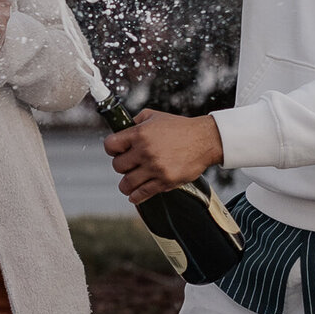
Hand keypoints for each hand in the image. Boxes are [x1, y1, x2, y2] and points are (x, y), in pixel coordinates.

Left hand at [104, 110, 224, 203]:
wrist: (204, 140)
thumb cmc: (179, 127)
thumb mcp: (155, 116)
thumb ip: (136, 121)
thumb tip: (121, 129)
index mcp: (140, 133)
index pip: (110, 145)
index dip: (112, 149)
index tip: (117, 151)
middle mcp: (145, 151)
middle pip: (118, 166)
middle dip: (121, 166)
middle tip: (129, 165)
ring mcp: (155, 167)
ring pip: (127, 183)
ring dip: (126, 184)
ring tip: (128, 182)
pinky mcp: (165, 181)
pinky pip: (142, 194)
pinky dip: (135, 196)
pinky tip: (134, 195)